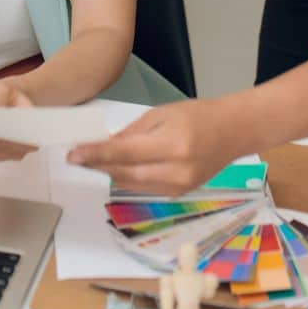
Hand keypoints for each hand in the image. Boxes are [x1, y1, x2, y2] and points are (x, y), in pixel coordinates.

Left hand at [66, 98, 239, 193]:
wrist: (234, 131)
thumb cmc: (199, 115)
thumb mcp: (162, 113)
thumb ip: (133, 131)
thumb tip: (106, 144)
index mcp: (171, 145)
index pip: (124, 152)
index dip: (96, 154)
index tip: (73, 153)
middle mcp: (175, 171)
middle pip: (125, 173)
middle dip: (98, 166)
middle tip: (76, 158)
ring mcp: (179, 187)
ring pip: (132, 185)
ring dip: (110, 173)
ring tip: (91, 163)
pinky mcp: (180, 194)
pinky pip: (145, 188)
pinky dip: (127, 179)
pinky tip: (115, 169)